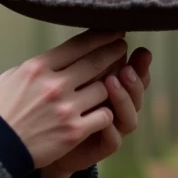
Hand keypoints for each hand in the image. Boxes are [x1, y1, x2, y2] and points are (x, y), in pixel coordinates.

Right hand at [0, 29, 129, 167]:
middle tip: (121, 48)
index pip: (77, 45)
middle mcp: (54, 85)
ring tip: (111, 85)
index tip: (113, 32)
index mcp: (38, 68)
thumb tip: (57, 57)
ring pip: (104, 90)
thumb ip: (37, 67)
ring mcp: (66, 109)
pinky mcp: (74, 131)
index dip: (100, 36)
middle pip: (95, 62)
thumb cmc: (0, 111)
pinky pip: (104, 116)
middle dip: (113, 52)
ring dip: (109, 88)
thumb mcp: (12, 78)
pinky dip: (106, 114)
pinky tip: (103, 113)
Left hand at [39, 47, 151, 177]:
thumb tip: (89, 30)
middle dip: (135, 77)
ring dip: (124, 98)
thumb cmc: (52, 107)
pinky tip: (105, 118)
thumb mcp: (64, 79)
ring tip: (114, 82)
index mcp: (112, 86)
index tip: (131, 44)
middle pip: (136, 91)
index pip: (131, 71)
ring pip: (130, 115)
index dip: (136, 60)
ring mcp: (113, 127)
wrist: (41, 141)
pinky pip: (114, 139)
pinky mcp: (102, 147)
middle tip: (127, 64)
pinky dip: (111, 128)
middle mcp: (116, 106)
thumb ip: (79, 61)